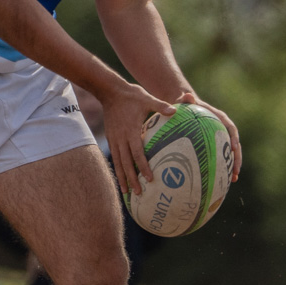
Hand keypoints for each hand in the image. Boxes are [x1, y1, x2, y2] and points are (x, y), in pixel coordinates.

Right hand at [100, 80, 175, 196]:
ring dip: (122, 177)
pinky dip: (117, 169)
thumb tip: (175, 110)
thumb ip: (160, 106)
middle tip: (138, 193)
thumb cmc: (132, 96)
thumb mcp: (147, 99)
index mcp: (131, 131)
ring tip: (126, 192)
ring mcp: (114, 139)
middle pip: (126, 163)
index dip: (143, 167)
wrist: (110, 92)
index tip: (149, 178)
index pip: (137, 153)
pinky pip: (114, 157)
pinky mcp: (111, 138)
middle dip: (132, 179)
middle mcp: (121, 138)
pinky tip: (120, 177)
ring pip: (118, 162)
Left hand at [178, 90, 241, 181]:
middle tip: (237, 170)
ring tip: (234, 179)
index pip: (230, 127)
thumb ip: (186, 99)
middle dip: (237, 157)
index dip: (234, 137)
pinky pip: (220, 157)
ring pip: (230, 153)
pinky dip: (222, 168)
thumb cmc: (184, 104)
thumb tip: (186, 95)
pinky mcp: (214, 145)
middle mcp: (222, 129)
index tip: (234, 147)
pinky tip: (221, 182)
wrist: (184, 106)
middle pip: (235, 143)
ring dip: (233, 165)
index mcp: (218, 118)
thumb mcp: (184, 100)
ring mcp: (220, 138)